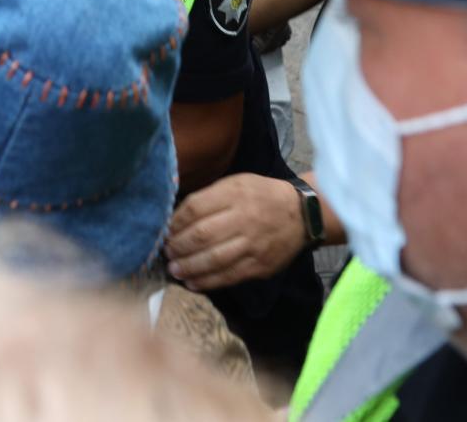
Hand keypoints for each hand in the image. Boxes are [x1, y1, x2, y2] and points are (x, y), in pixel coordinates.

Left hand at [164, 173, 306, 290]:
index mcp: (234, 193)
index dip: (176, 223)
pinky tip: (192, 283)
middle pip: (202, 235)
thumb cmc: (261, 196)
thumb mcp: (236, 183)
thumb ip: (209, 198)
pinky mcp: (259, 266)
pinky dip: (207, 282)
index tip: (165, 231)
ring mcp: (252, 244)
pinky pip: (229, 276)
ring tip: (174, 270)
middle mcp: (243, 218)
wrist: (301, 214)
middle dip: (178, 247)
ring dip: (189, 267)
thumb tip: (177, 219)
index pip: (195, 208)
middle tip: (166, 253)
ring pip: (213, 259)